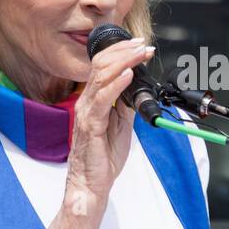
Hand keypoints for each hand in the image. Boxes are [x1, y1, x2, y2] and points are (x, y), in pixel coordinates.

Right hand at [63, 37, 155, 213]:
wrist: (91, 184)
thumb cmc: (102, 157)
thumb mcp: (121, 124)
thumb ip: (125, 104)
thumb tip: (137, 87)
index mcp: (93, 100)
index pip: (103, 66)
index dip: (121, 52)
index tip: (139, 45)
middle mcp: (86, 101)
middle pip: (101, 65)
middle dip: (124, 51)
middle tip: (142, 44)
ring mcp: (86, 111)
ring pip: (101, 76)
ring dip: (123, 61)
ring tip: (138, 52)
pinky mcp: (89, 125)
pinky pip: (102, 99)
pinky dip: (116, 83)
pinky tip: (128, 74)